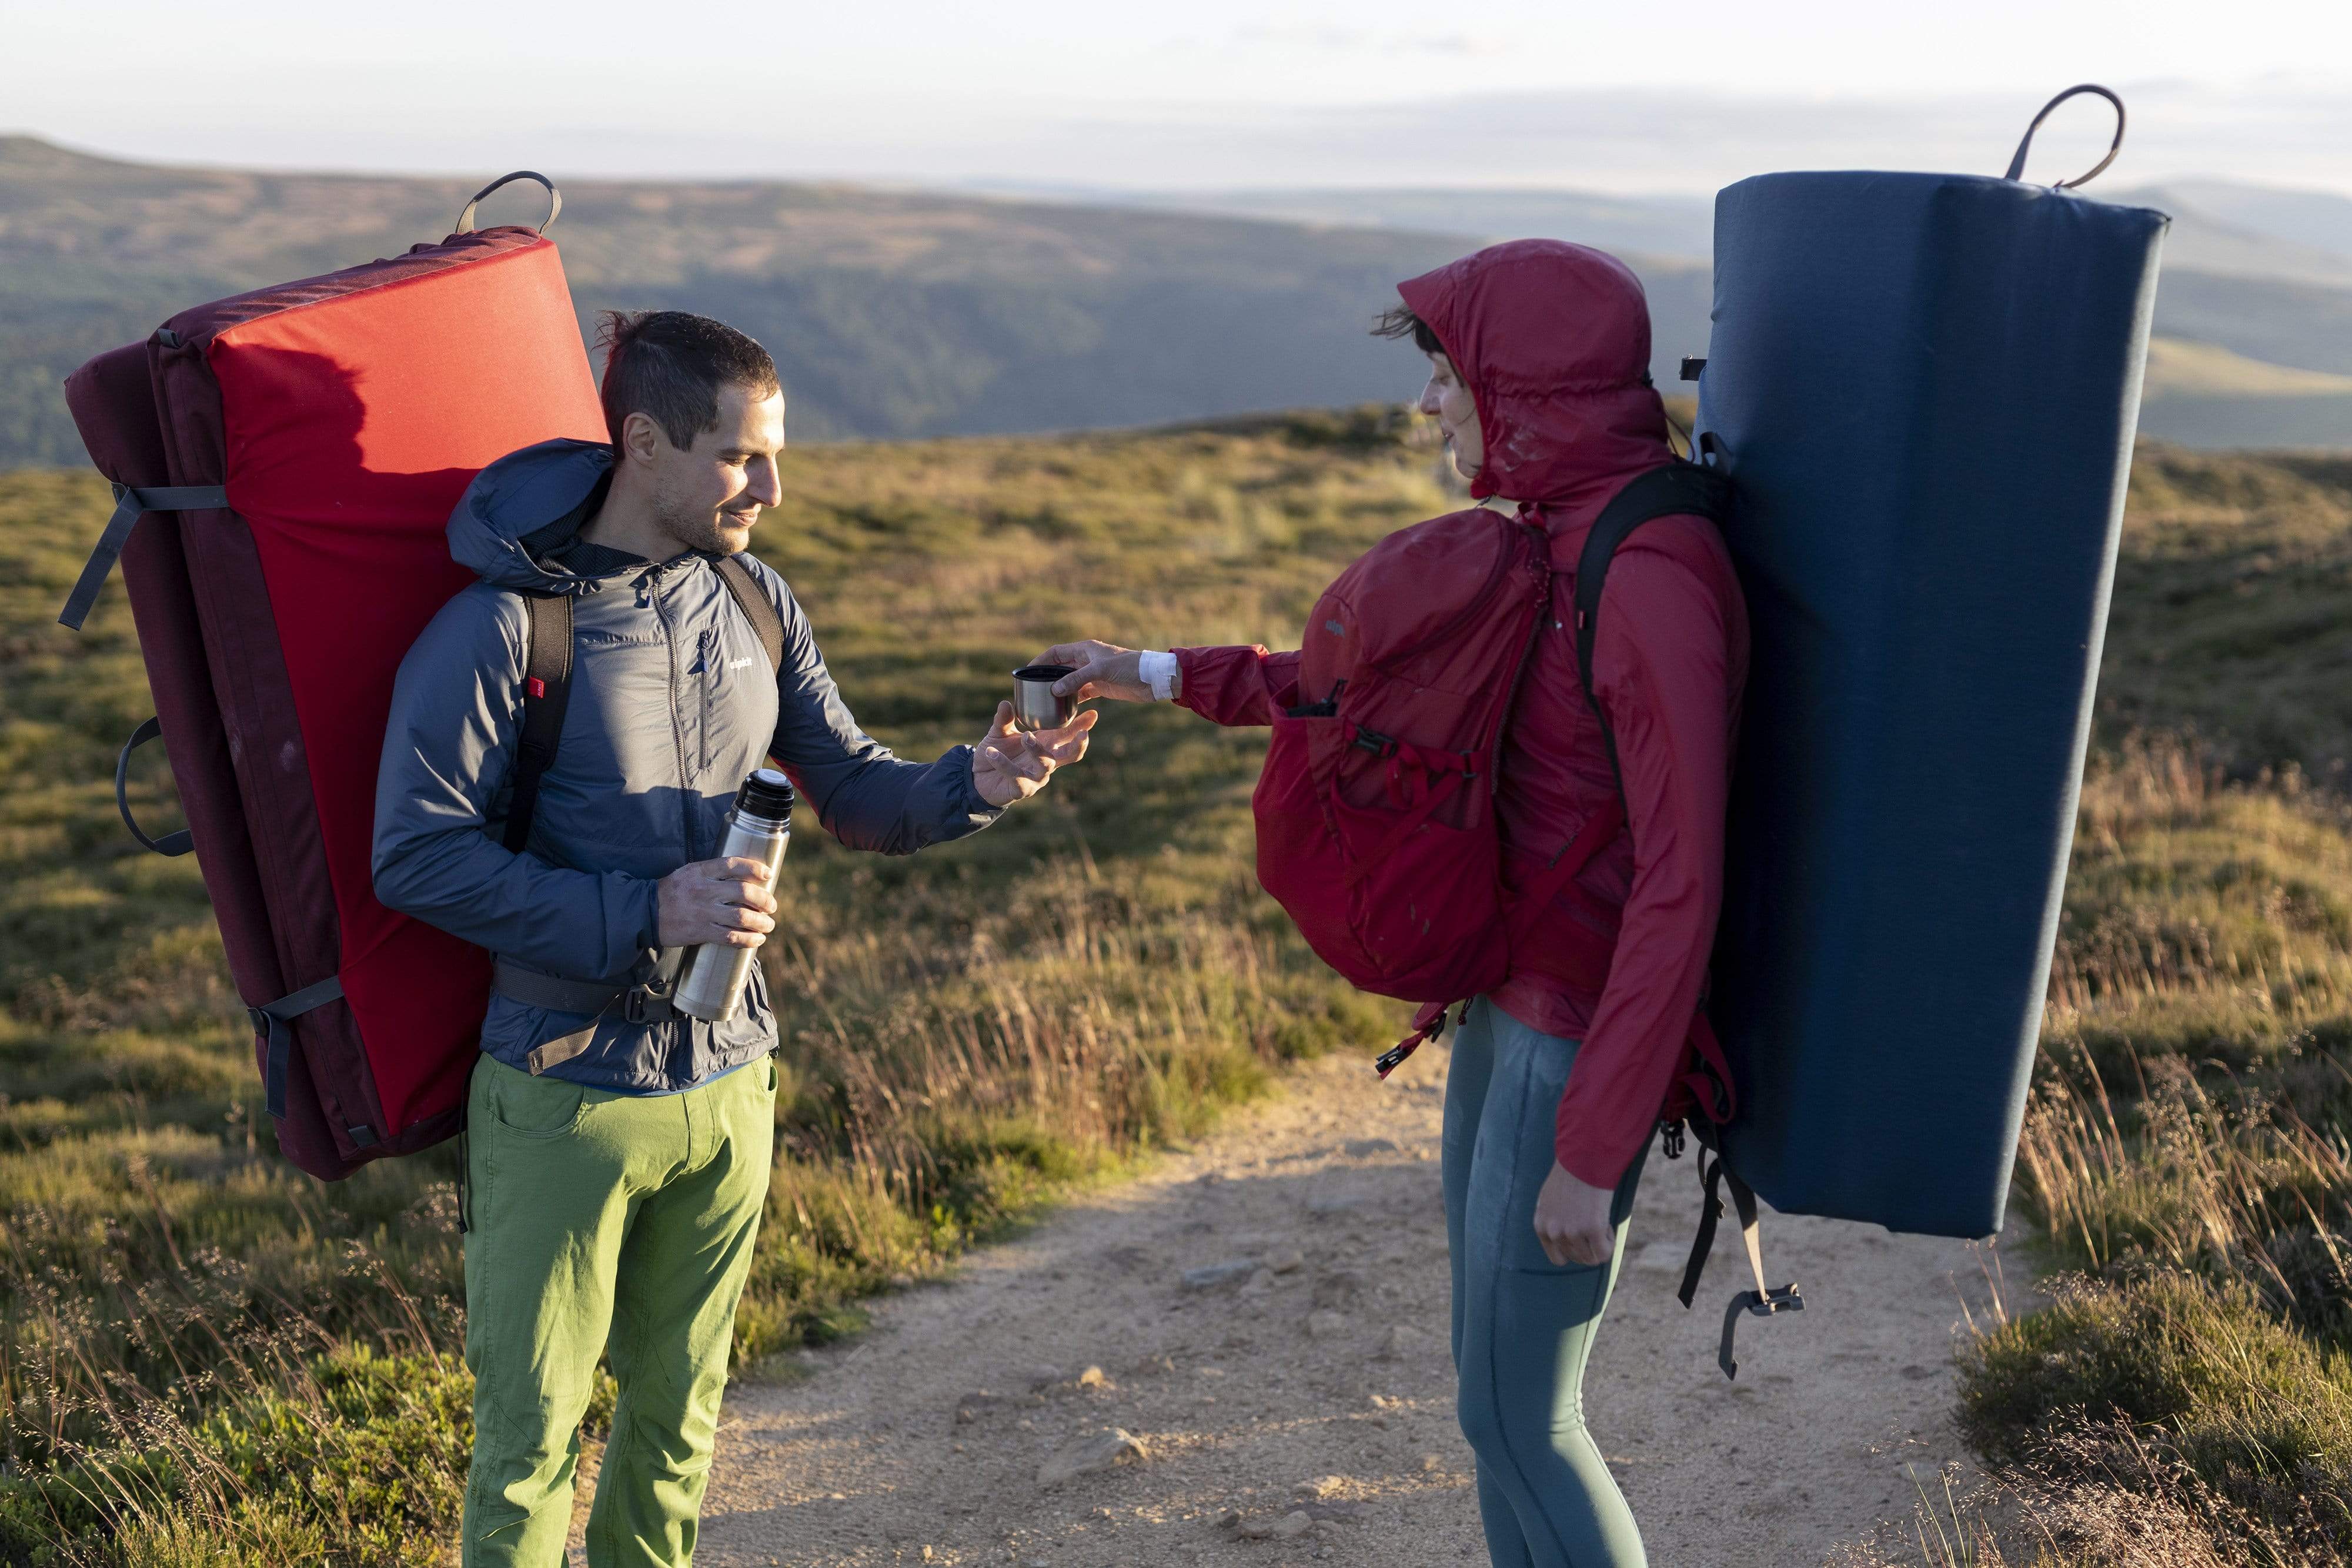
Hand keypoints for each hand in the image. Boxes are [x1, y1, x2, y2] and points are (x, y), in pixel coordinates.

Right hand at [656, 856, 776, 948]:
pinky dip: (748, 939)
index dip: (754, 868)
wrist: (645, 913)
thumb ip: (712, 872)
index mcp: (700, 871)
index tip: (768, 875)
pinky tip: (757, 939)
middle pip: (743, 891)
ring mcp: (702, 911)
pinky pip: (730, 937)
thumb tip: (745, 878)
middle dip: (764, 900)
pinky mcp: (699, 931)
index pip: (733, 864)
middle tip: (772, 906)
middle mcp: (703, 889)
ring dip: (761, 922)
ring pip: (741, 916)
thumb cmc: (671, 892)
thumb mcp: (689, 873)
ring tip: (768, 925)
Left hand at [972, 700, 1096, 806]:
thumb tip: (1006, 703)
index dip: (1081, 726)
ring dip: (1037, 749)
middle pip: (1070, 755)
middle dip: (1078, 745)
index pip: (1068, 735)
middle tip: (1083, 734)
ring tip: (1025, 736)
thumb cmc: (996, 753)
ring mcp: (1036, 777)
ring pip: (1046, 764)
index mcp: (1045, 745)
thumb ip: (1004, 719)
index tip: (1093, 713)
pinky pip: (1016, 776)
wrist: (977, 778)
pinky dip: (1004, 763)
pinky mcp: (1021, 789)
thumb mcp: (999, 733)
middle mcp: (1045, 761)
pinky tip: (992, 752)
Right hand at [1039, 640, 1161, 702]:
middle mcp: (1086, 660)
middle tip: (1031, 689)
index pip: (1055, 653)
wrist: (1151, 679)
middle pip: (1060, 667)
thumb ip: (1077, 679)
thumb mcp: (1100, 671)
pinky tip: (1064, 709)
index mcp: (1085, 649)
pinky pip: (1081, 693)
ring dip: (1058, 690)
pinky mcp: (1100, 687)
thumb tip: (1054, 689)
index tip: (1026, 671)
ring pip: (1069, 681)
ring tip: (1044, 701)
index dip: (1040, 660)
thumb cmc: (1128, 667)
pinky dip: (1072, 700)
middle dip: (1046, 677)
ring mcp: (1092, 674)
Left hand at [1533, 1161, 1617, 1266]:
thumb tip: (1567, 1239)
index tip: (1582, 1238)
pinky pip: (1604, 1252)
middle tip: (1593, 1223)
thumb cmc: (1570, 1176)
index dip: (1574, 1251)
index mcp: (1541, 1226)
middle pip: (1577, 1259)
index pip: (1558, 1258)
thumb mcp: (1551, 1201)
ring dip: (1600, 1243)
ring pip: (1592, 1258)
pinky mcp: (1592, 1229)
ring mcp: (1572, 1232)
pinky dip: (1610, 1243)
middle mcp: (1553, 1232)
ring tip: (1599, 1220)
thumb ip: (1555, 1221)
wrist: (1583, 1158)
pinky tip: (1607, 1225)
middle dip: (1589, 1245)